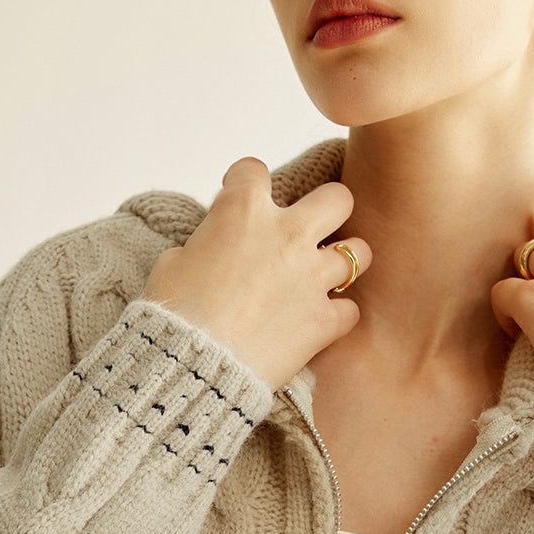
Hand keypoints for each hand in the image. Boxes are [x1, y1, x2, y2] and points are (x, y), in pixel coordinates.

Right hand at [138, 156, 371, 392]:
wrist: (192, 362)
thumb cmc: (173, 311)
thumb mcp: (173, 262)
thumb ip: (203, 245)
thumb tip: (210, 253)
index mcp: (243, 211)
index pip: (254, 171)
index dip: (245, 182)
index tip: (242, 195)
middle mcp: (287, 234)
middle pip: (337, 198)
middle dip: (328, 210)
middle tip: (311, 229)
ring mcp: (311, 276)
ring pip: (359, 252)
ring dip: (344, 263)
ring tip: (327, 276)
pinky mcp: (322, 319)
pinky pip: (349, 310)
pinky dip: (337, 316)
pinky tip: (320, 322)